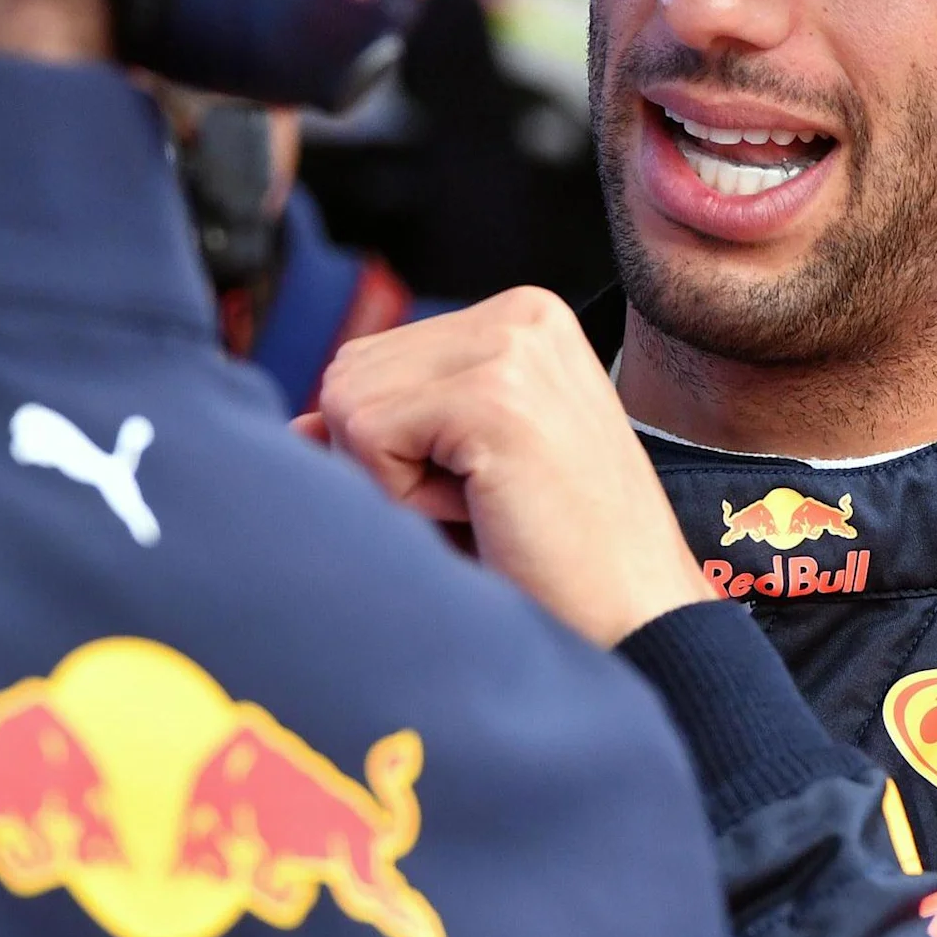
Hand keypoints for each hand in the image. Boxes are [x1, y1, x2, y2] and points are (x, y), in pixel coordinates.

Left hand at [304, 287, 719, 647]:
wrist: (640, 623)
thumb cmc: (559, 562)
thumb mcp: (467, 470)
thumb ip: (391, 429)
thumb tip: (296, 424)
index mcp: (522, 318)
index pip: (373, 361)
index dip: (392, 448)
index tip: (480, 486)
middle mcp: (521, 313)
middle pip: (348, 374)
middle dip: (385, 459)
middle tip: (481, 503)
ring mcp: (512, 347)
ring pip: (347, 402)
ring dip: (395, 480)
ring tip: (486, 506)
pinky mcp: (495, 397)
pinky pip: (366, 435)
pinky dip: (403, 497)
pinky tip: (482, 512)